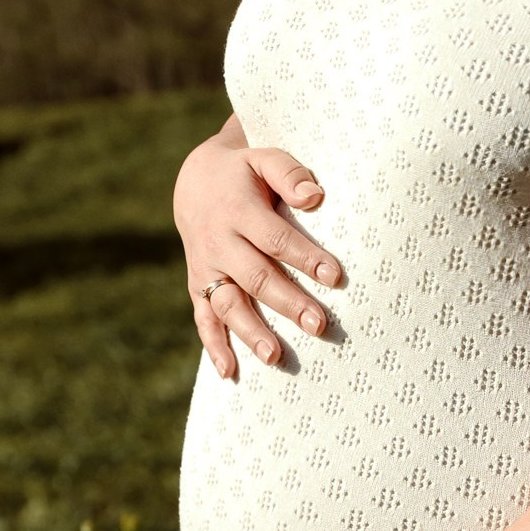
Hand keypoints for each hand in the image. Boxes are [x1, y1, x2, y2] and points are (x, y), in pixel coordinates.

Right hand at [175, 133, 342, 378]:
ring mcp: (206, 267)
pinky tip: (230, 373)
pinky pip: (203, 318)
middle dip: (288, 302)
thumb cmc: (245, 172)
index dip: (304, 256)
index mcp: (237, 209)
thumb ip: (289, 173)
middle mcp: (218, 241)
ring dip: (251, 331)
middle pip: (255, 276)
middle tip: (320, 324)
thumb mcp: (263, 157)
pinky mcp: (198, 285)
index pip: (275, 237)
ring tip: (276, 357)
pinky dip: (214, 346)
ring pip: (227, 303)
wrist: (195, 181)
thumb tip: (315, 197)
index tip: (334, 276)